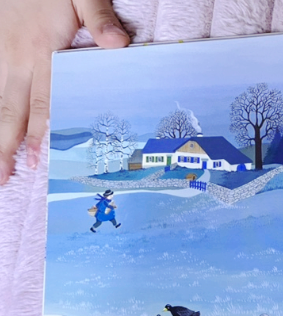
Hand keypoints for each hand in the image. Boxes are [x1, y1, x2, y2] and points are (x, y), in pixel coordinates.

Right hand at [0, 0, 129, 184]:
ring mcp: (3, 53)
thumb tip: (118, 45)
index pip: (43, 101)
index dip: (38, 133)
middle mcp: (18, 57)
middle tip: (4, 176)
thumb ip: (99, 18)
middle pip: (12, 109)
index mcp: (42, 51)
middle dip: (8, 145)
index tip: (36, 161)